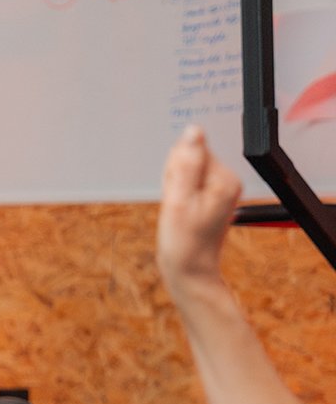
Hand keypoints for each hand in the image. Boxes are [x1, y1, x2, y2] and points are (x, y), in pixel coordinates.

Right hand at [156, 125, 242, 297]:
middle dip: (174, 180)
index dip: (174, 171)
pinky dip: (177, 196)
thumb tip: (193, 131)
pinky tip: (179, 213)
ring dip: (174, 189)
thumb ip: (186, 164)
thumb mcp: (179, 201)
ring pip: (185, 172)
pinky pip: (187, 183)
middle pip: (189, 160)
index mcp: (225, 179)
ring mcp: (220, 189)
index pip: (192, 151)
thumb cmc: (183, 242)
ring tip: (178, 212)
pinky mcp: (211, 197)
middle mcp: (228, 181)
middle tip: (176, 207)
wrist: (190, 272)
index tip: (176, 195)